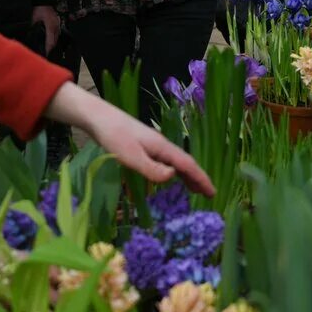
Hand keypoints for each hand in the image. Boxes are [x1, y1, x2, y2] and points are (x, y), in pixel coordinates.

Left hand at [31, 5, 60, 53]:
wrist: (44, 2)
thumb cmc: (39, 9)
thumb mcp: (34, 20)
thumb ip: (34, 29)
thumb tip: (31, 37)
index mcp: (51, 27)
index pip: (50, 42)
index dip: (47, 49)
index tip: (44, 54)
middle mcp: (56, 28)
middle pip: (54, 42)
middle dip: (49, 48)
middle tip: (44, 54)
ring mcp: (57, 26)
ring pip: (56, 39)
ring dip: (51, 44)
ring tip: (46, 49)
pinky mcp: (57, 24)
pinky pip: (56, 34)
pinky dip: (52, 39)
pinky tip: (48, 41)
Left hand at [45, 83, 214, 195]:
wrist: (98, 117)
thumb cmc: (113, 136)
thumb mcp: (131, 156)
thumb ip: (152, 169)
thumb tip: (173, 176)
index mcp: (162, 147)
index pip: (187, 164)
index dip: (201, 178)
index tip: (213, 192)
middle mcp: (161, 145)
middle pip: (185, 163)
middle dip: (198, 178)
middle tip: (209, 194)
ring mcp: (153, 144)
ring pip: (176, 161)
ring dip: (187, 175)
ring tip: (195, 190)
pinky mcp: (144, 146)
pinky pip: (166, 161)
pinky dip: (174, 171)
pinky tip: (171, 176)